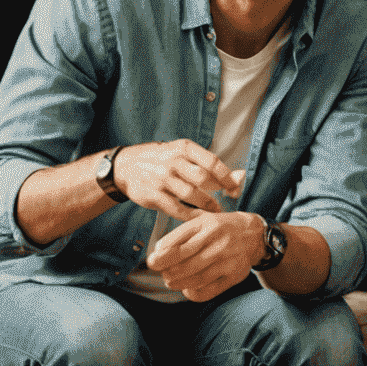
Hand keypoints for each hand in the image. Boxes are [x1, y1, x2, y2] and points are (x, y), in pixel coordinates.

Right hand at [111, 140, 242, 220]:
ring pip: (191, 195)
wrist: (126, 166)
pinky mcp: (154, 195)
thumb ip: (208, 165)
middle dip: (218, 193)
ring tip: (214, 211)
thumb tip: (240, 175)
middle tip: (226, 201)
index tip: (235, 187)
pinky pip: (177, 209)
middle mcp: (173, 161)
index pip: (211, 161)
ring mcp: (162, 179)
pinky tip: (197, 217)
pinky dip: (190, 216)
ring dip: (206, 206)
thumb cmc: (160, 159)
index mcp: (183, 148)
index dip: (227, 176)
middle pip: (203, 179)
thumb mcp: (182, 153)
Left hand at [148, 210, 264, 301]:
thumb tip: (158, 251)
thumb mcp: (201, 221)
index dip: (162, 255)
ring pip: (196, 278)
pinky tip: (187, 289)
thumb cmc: (219, 228)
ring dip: (178, 283)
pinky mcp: (234, 275)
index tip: (152, 261)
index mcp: (206, 224)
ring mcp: (227, 259)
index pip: (179, 242)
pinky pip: (210, 290)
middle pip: (185, 262)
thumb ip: (180, 234)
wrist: (253, 234)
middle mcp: (217, 241)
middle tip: (162, 273)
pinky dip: (194, 293)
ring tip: (170, 281)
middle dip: (168, 271)